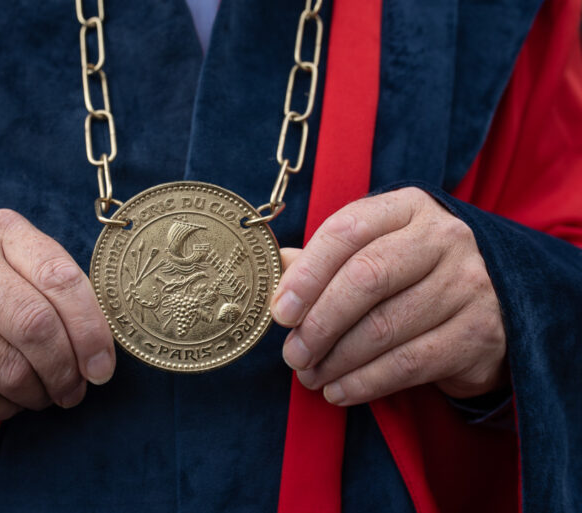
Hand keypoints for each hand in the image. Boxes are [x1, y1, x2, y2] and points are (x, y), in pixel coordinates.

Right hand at [0, 209, 114, 420]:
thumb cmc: (3, 294)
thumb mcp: (36, 276)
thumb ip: (70, 301)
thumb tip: (100, 363)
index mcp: (3, 231)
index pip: (61, 280)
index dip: (90, 331)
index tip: (102, 368)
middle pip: (35, 326)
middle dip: (65, 370)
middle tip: (74, 390)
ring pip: (8, 370)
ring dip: (37, 394)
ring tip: (42, 393)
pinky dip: (3, 409)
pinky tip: (7, 398)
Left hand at [271, 187, 507, 405]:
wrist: (495, 301)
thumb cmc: (412, 273)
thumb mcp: (373, 249)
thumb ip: (323, 258)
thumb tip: (273, 267)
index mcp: (408, 207)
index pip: (346, 231)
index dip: (307, 274)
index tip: (280, 312)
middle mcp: (444, 238)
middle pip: (366, 278)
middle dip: (319, 323)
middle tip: (292, 354)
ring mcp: (467, 284)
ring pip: (385, 326)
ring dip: (337, 359)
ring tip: (309, 376)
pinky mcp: (478, 332)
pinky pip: (409, 363)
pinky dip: (366, 382)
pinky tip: (339, 391)